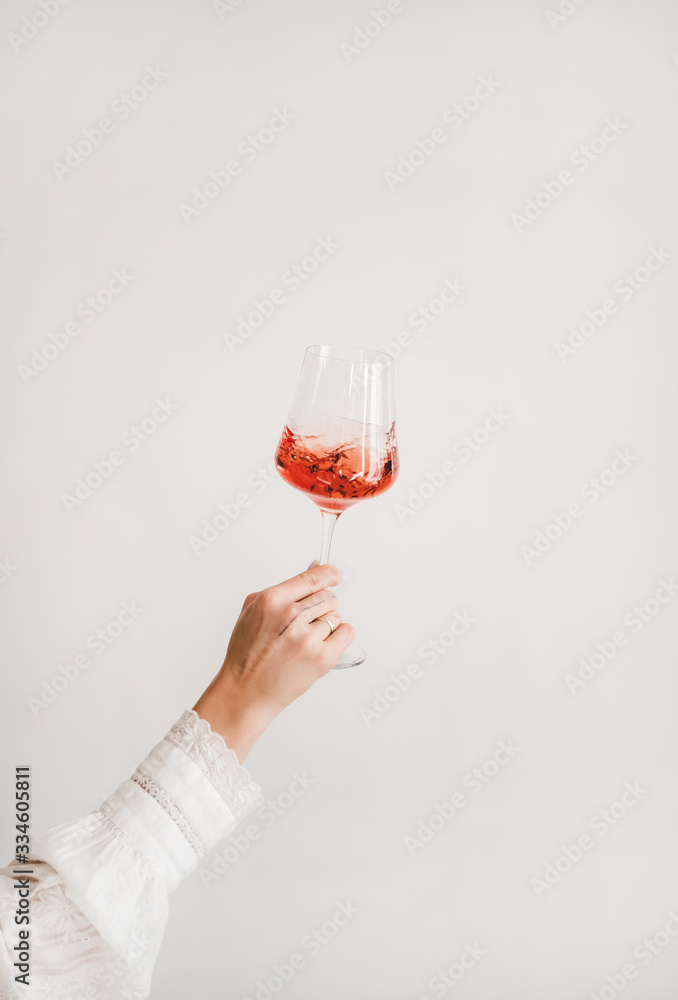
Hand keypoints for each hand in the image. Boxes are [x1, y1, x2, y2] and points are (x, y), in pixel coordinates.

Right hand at [193, 563, 353, 760]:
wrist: (246, 691)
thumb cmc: (247, 654)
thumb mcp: (252, 612)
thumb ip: (283, 590)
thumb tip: (313, 570)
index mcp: (272, 600)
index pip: (312, 578)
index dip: (328, 574)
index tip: (335, 574)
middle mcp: (291, 616)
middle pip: (327, 596)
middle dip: (320, 607)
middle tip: (305, 623)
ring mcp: (308, 638)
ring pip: (336, 615)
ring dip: (326, 624)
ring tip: (305, 639)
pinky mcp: (322, 658)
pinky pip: (346, 632)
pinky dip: (339, 636)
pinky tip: (322, 644)